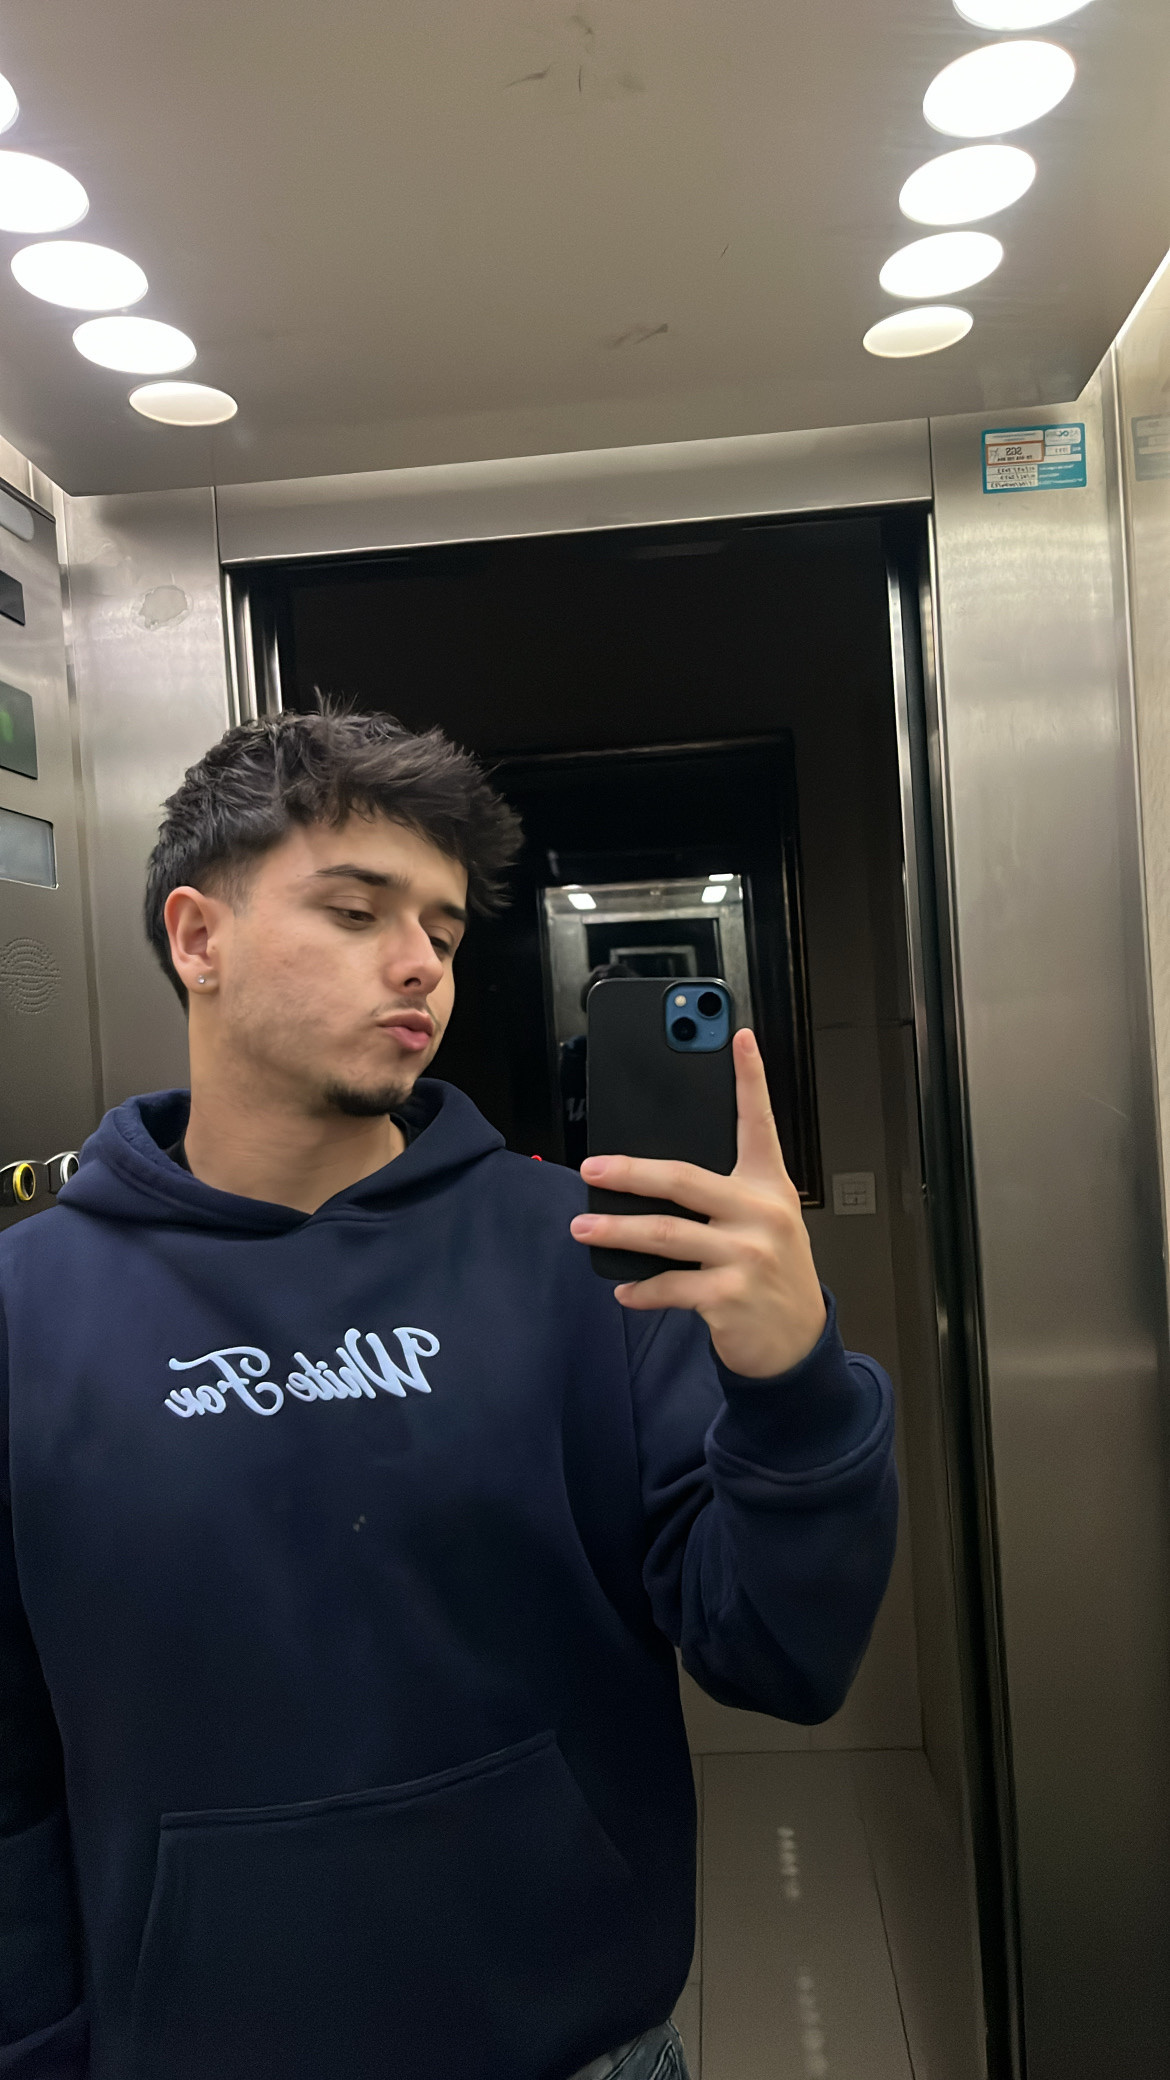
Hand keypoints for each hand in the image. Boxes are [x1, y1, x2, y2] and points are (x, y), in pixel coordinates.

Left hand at [569, 1028, 827, 1378]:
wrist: (798, 1342)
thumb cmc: (772, 1272)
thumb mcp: (764, 1222)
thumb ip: (724, 1195)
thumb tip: (651, 1177)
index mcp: (769, 1186)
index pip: (759, 1122)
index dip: (751, 1078)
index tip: (738, 1037)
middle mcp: (762, 1214)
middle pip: (684, 1179)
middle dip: (630, 1172)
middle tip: (591, 1169)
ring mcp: (747, 1256)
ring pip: (666, 1234)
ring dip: (617, 1231)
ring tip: (583, 1227)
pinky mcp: (729, 1296)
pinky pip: (669, 1285)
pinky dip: (640, 1290)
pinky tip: (623, 1290)